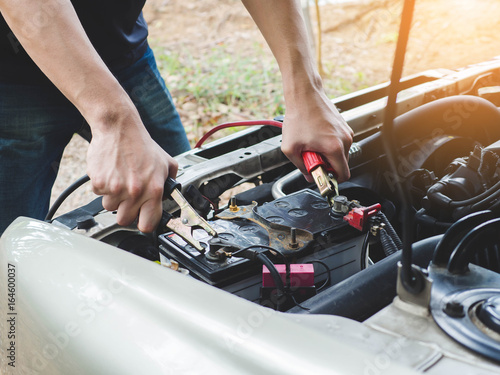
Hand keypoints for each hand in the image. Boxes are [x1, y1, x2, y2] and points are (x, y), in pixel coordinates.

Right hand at [86, 112, 176, 232]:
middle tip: (128, 196)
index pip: (147, 224)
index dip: (144, 223)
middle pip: (124, 220)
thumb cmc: (142, 145)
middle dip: (126, 210)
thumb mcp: (166, 162)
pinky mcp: (99, 183)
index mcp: (154, 190)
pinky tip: (111, 173)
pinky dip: (103, 186)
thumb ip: (170, 182)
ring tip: (120, 180)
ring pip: (110, 208)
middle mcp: (135, 192)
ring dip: (114, 198)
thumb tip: (172, 196)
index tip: (142, 220)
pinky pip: (99, 194)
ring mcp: (115, 189)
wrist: (119, 129)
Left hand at [281, 88, 353, 182]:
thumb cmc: (298, 116)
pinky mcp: (344, 126)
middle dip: (327, 165)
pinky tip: (316, 137)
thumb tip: (308, 175)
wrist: (304, 94)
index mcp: (335, 148)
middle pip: (341, 165)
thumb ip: (300, 166)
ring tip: (312, 145)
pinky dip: (329, 144)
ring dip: (327, 154)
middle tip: (311, 157)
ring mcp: (346, 132)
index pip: (343, 175)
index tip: (321, 176)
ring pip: (340, 154)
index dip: (332, 180)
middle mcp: (345, 140)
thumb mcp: (290, 148)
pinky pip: (339, 143)